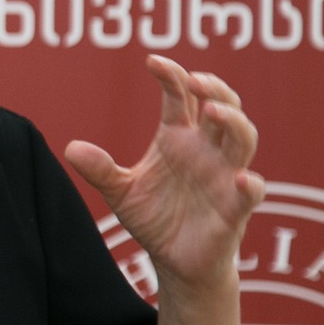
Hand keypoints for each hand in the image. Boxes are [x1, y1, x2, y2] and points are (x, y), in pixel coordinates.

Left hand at [62, 55, 263, 294]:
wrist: (174, 263)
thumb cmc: (154, 219)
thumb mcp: (120, 192)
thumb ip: (101, 170)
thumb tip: (71, 148)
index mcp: (178, 139)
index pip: (180, 97)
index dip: (171, 76)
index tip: (152, 61)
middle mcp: (206, 151)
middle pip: (223, 106)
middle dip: (214, 89)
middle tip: (194, 80)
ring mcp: (225, 176)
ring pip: (243, 138)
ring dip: (233, 121)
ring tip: (212, 110)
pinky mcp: (235, 208)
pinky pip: (251, 191)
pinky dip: (250, 184)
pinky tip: (240, 178)